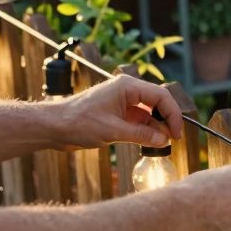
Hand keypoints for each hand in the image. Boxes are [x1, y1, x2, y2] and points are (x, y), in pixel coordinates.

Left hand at [55, 75, 183, 148]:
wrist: (53, 127)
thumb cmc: (78, 123)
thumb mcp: (112, 131)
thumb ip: (141, 135)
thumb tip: (164, 140)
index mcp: (126, 86)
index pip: (161, 96)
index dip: (173, 114)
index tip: (177, 133)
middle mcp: (127, 90)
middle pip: (157, 102)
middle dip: (167, 120)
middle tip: (172, 139)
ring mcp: (122, 102)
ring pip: (149, 112)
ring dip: (156, 127)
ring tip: (161, 143)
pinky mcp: (117, 113)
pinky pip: (139, 120)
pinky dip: (146, 130)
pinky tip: (149, 142)